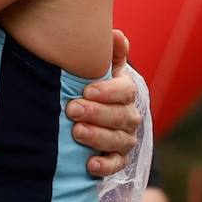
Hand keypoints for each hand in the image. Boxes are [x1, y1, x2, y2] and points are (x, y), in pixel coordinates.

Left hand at [68, 30, 140, 176]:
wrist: (84, 115)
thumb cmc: (89, 86)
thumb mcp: (99, 68)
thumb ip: (109, 53)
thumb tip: (116, 35)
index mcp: (125, 92)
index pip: (126, 91)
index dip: (108, 91)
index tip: (86, 90)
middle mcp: (129, 116)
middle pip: (121, 116)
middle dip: (97, 113)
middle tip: (72, 109)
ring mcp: (124, 139)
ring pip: (118, 141)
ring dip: (98, 136)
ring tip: (77, 131)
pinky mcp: (116, 160)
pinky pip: (116, 166)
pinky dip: (105, 166)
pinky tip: (90, 164)